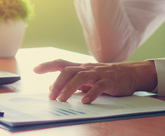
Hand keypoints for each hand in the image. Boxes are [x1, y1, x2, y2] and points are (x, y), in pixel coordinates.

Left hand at [34, 59, 156, 103]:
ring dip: (69, 89)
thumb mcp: (86, 79)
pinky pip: (99, 87)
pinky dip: (91, 94)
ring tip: (61, 100)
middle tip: (51, 96)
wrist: (129, 73)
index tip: (35, 70)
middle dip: (57, 83)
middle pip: (68, 71)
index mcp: (80, 67)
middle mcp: (87, 68)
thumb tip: (51, 89)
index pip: (61, 63)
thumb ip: (70, 82)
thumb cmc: (104, 77)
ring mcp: (98, 74)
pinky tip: (84, 102)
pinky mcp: (109, 81)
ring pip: (80, 78)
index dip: (47, 65)